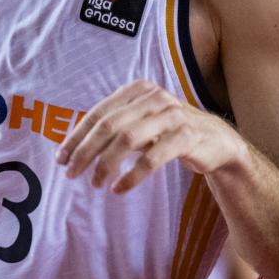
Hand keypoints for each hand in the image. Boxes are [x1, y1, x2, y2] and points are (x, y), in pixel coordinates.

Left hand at [57, 81, 245, 193]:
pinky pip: (153, 157)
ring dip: (106, 164)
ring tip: (95, 184)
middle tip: (71, 174)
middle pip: (109, 125)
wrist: (217, 141)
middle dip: (85, 151)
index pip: (98, 113)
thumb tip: (74, 148)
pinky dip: (132, 175)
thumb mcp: (141, 123)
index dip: (77, 136)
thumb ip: (114, 127)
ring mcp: (172, 115)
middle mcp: (153, 97)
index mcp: (138, 90)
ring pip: (128, 139)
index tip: (61, 159)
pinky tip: (119, 188)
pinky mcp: (186, 137)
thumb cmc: (170, 133)